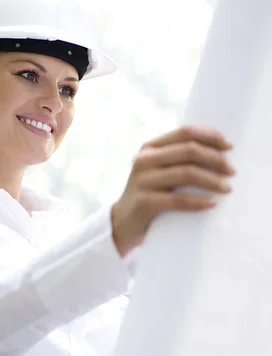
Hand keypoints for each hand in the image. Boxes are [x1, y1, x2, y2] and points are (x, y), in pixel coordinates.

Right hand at [111, 125, 235, 256]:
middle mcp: (144, 159)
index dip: (210, 136)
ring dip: (212, 180)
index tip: (229, 146)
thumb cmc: (151, 195)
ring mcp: (142, 180)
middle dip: (215, 159)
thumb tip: (220, 151)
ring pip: (186, 173)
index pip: (185, 132)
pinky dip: (199, 201)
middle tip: (232, 171)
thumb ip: (178, 158)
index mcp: (150, 147)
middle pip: (188, 150)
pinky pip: (178, 200)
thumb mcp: (159, 171)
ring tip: (227, 188)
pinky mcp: (144, 202)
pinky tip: (212, 203)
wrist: (123, 223)